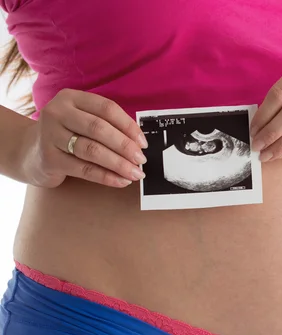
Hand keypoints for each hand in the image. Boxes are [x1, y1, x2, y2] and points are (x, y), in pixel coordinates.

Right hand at [19, 89, 147, 187]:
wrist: (29, 152)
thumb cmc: (66, 135)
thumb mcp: (82, 121)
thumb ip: (106, 125)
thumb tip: (139, 143)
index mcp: (71, 98)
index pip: (107, 108)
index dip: (128, 126)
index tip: (143, 142)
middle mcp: (57, 112)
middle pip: (99, 129)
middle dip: (125, 146)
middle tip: (141, 160)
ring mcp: (50, 135)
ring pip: (92, 150)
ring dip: (118, 164)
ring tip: (135, 173)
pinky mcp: (49, 159)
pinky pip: (84, 169)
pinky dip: (106, 176)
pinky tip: (121, 181)